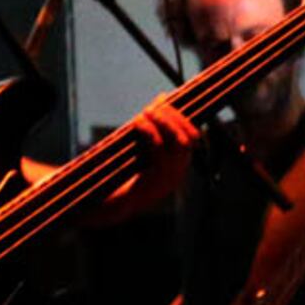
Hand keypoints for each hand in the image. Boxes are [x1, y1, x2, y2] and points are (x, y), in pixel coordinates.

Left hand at [84, 102, 201, 224]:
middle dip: (173, 116)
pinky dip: (149, 130)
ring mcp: (168, 179)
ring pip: (178, 142)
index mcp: (179, 166)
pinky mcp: (153, 180)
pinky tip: (138, 123)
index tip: (165, 101)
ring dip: (163, 121)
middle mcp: (178, 173)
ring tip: (146, 111)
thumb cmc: (125, 174)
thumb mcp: (143, 148)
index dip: (182, 116)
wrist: (110, 205)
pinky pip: (157, 149)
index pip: (194, 137)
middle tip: (153, 106)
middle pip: (188, 137)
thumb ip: (154, 126)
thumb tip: (162, 98)